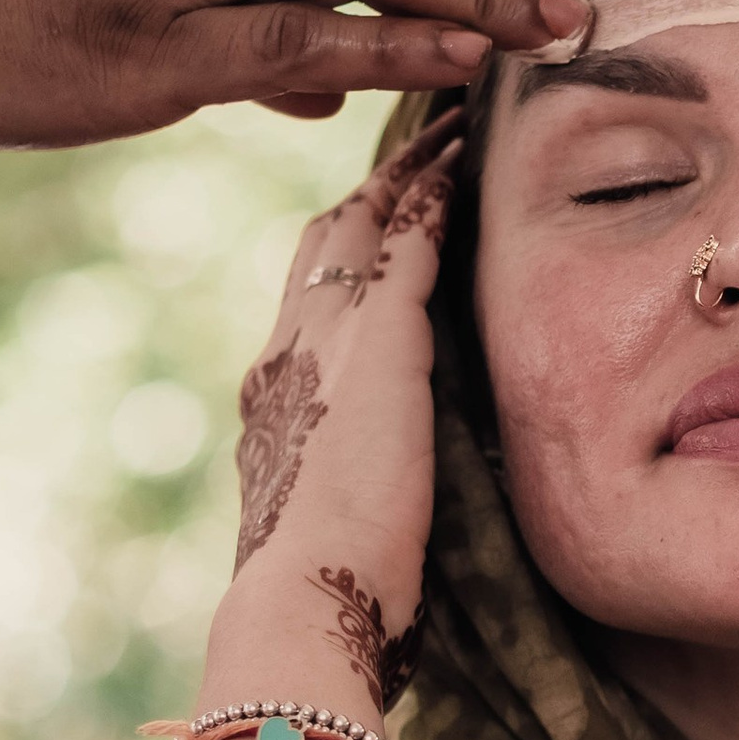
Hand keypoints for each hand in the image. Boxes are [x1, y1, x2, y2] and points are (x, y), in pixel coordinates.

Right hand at [202, 115, 459, 721]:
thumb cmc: (328, 601)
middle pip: (321, 245)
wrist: (303, 606)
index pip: (306, 304)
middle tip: (412, 150)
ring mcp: (327, 338)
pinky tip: (462, 166)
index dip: (339, 259)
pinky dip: (431, 199)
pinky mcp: (378, 339)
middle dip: (367, 195)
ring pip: (358, 225)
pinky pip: (406, 242)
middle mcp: (287, 354)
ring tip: (446, 133)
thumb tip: (386, 514)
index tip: (375, 227)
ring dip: (403, 176)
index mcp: (276, 403)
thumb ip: (353, 496)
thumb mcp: (332, 528)